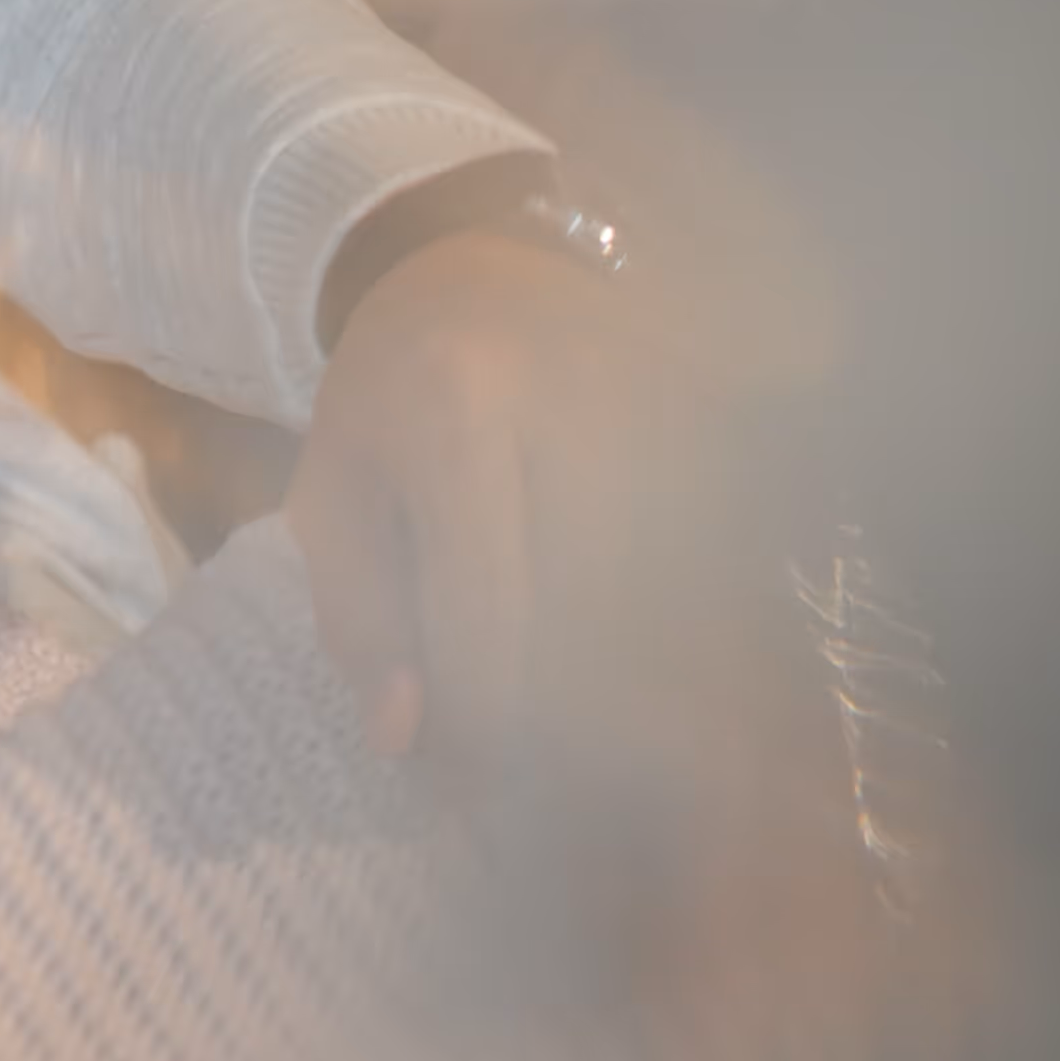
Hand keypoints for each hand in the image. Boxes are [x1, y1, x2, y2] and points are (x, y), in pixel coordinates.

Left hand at [286, 225, 739, 770]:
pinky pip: (716, 584)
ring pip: (669, 616)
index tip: (463, 796)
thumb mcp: (331, 492)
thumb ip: (359, 616)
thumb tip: (407, 739)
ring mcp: (673, 418)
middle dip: (555, 731)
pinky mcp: (728, 435)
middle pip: (590, 624)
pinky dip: (679, 657)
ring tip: (581, 762)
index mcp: (456, 414)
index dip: (477, 724)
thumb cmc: (388, 395)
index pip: (484, 608)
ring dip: (627, 708)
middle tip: (524, 798)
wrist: (486, 262)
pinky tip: (642, 700)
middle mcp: (581, 411)